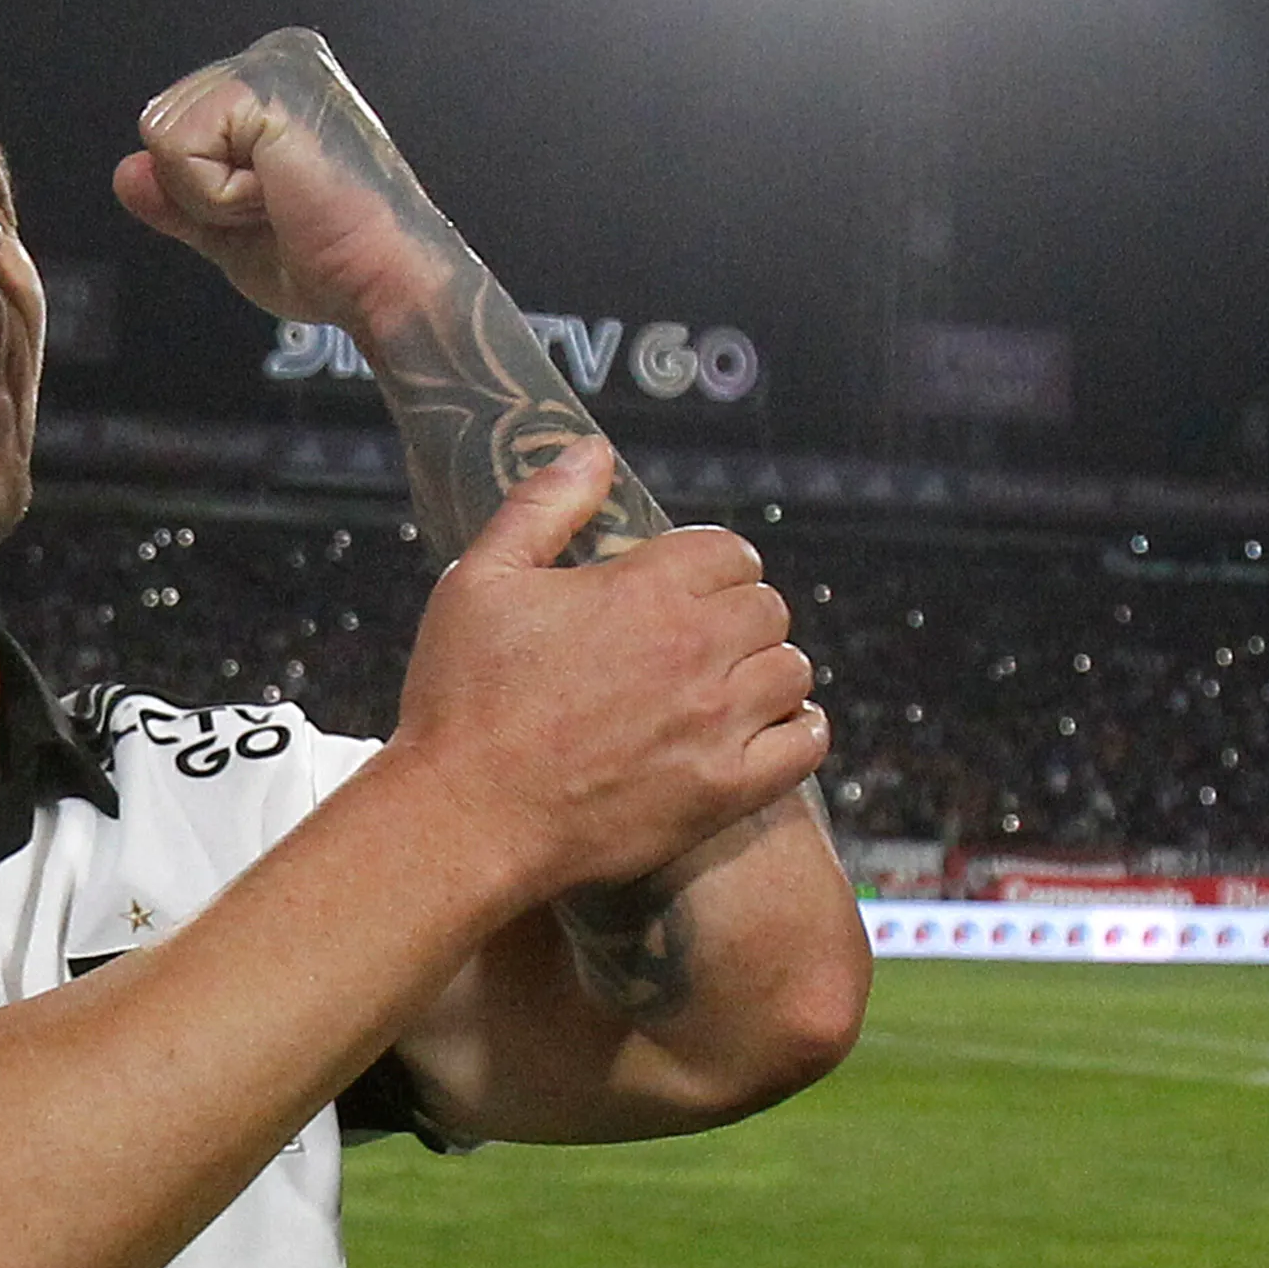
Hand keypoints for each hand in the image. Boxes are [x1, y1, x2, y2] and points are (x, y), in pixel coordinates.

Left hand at [112, 28, 470, 336]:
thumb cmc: (334, 260)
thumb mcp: (231, 233)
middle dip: (202, 190)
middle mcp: (275, 58)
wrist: (383, 281)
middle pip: (159, 126)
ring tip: (282, 199)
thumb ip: (177, 200)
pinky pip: (179, 150)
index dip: (203, 190)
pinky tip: (279, 194)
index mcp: (273, 84)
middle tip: (279, 206)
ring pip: (163, 136)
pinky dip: (217, 194)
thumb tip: (128, 173)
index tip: (276, 207)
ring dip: (212, 194)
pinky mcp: (264, 85)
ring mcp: (272, 63)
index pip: (173, 129)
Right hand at [395, 441, 828, 899]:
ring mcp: (717, 722)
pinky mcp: (726, 790)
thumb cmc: (462, 700)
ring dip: (764, 672)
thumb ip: (543, 506)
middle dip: (735, 616)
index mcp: (644, 588)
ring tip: (722, 689)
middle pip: (767, 606)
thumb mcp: (480, 580)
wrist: (464, 817)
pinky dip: (796, 731)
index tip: (678, 591)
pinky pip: (806, 744)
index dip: (704, 565)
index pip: (727, 549)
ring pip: (792, 671)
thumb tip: (595, 450)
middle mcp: (695, 648)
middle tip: (693, 645)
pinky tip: (764, 731)